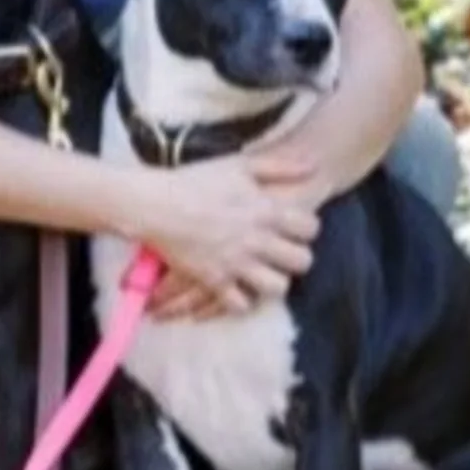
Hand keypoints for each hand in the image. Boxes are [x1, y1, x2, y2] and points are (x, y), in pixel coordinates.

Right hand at [135, 150, 319, 318]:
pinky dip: (240, 300)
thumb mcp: (238, 165)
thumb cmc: (195, 180)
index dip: (307, 229)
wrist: (155, 204)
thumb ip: (279, 166)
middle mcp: (257, 240)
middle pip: (302, 262)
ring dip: (273, 282)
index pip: (310, 228)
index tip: (295, 228)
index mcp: (265, 210)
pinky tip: (236, 289)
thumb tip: (314, 165)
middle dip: (296, 259)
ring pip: (278, 288)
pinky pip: (241, 304)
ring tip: (263, 274)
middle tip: (282, 254)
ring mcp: (237, 263)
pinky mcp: (215, 281)